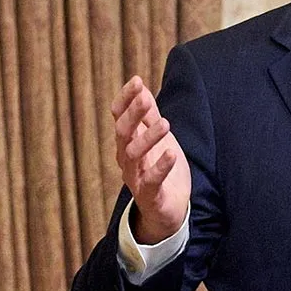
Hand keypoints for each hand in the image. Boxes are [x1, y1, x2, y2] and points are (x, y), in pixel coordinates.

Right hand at [111, 76, 189, 243]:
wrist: (168, 209)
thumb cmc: (160, 169)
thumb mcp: (156, 138)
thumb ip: (148, 115)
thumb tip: (141, 86)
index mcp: (127, 141)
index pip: (119, 116)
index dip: (125, 99)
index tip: (136, 81)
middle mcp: (126, 158)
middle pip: (123, 133)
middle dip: (133, 114)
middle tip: (145, 98)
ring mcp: (136, 177)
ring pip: (133, 155)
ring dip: (148, 138)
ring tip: (165, 124)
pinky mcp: (150, 195)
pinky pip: (152, 181)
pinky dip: (160, 167)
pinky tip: (171, 154)